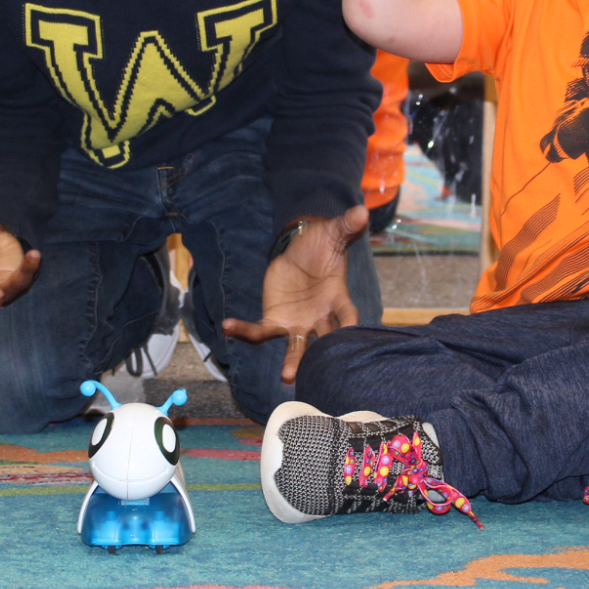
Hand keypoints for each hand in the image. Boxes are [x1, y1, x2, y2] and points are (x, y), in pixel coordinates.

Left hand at [223, 204, 367, 382]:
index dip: (349, 325)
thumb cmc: (321, 243)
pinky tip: (227, 326)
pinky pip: (260, 330)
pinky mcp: (276, 320)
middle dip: (320, 356)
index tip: (351, 335)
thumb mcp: (332, 232)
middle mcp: (320, 317)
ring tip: (286, 376)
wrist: (300, 248)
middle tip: (322, 369)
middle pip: (323, 340)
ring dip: (292, 359)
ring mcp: (298, 322)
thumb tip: (361, 212)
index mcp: (338, 297)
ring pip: (295, 344)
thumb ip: (346, 226)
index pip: (347, 315)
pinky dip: (244, 330)